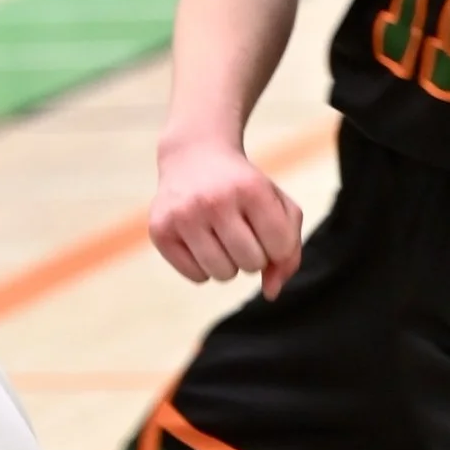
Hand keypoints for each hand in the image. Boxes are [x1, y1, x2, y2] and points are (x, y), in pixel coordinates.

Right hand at [148, 132, 304, 294]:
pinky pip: (196, 277)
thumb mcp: (277, 205)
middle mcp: (214, 201)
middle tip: (242, 232)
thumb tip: (271, 293)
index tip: (266, 227)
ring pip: (222, 274)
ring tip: (222, 238)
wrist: (194, 156)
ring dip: (229, 264)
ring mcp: (183, 216)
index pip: (280, 248)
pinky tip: (201, 242)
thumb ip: (289, 249)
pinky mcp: (160, 230)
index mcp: (251, 189)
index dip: (279, 245)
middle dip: (253, 255)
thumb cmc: (244, 187)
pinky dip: (204, 267)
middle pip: (251, 264)